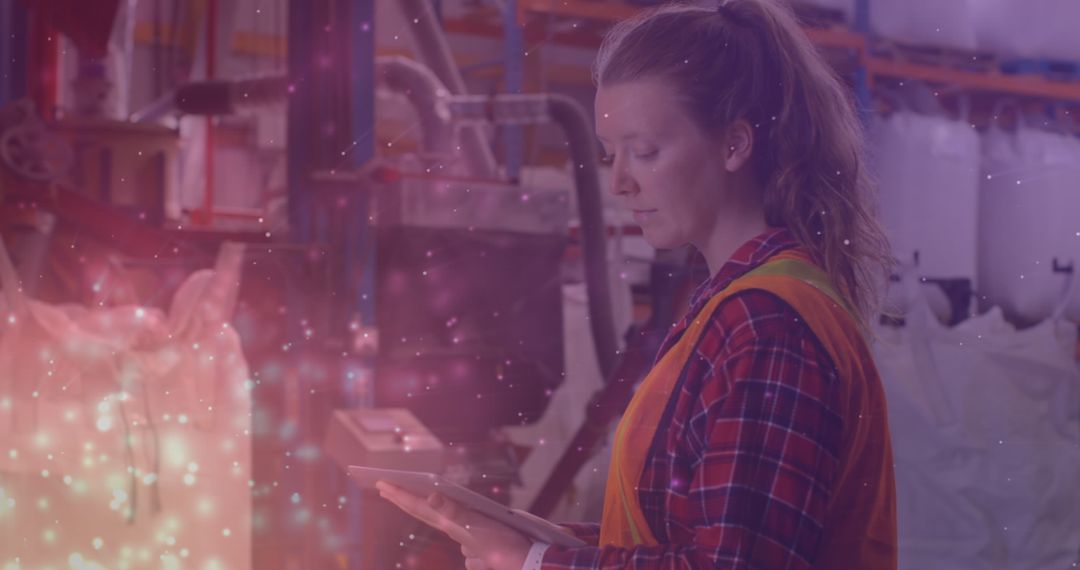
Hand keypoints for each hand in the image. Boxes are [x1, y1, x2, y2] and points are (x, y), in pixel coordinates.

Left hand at [376, 481, 532, 569]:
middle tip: (386, 487)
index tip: (382, 484)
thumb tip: (431, 496)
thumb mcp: (479, 526)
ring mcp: (468, 542)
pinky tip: (478, 532)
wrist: (526, 566)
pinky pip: (468, 537)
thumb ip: (454, 512)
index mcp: (452, 525)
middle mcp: (456, 533)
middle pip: (425, 514)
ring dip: (435, 513)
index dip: (400, 495)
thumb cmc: (504, 546)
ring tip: (423, 500)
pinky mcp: (481, 548)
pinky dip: (468, 530)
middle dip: (405, 500)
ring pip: (449, 524)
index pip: (419, 508)